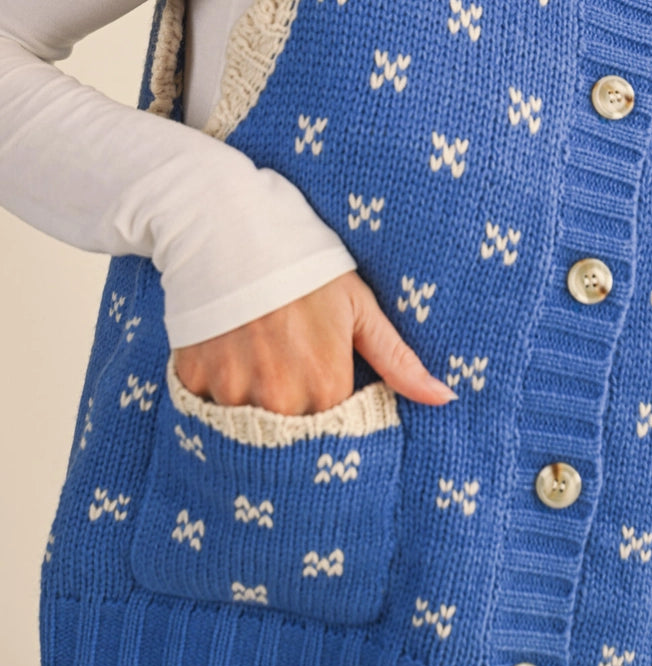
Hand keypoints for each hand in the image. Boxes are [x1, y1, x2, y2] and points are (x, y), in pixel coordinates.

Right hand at [172, 269, 456, 415]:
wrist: (230, 227)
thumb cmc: (306, 266)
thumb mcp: (359, 307)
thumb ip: (398, 360)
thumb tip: (445, 398)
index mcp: (323, 385)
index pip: (338, 430)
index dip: (338, 409)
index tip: (333, 383)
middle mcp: (275, 401)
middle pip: (292, 438)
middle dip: (299, 415)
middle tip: (295, 369)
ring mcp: (229, 393)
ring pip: (247, 427)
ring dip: (258, 406)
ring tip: (263, 357)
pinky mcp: (192, 381)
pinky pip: (208, 408)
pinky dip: (221, 391)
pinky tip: (232, 355)